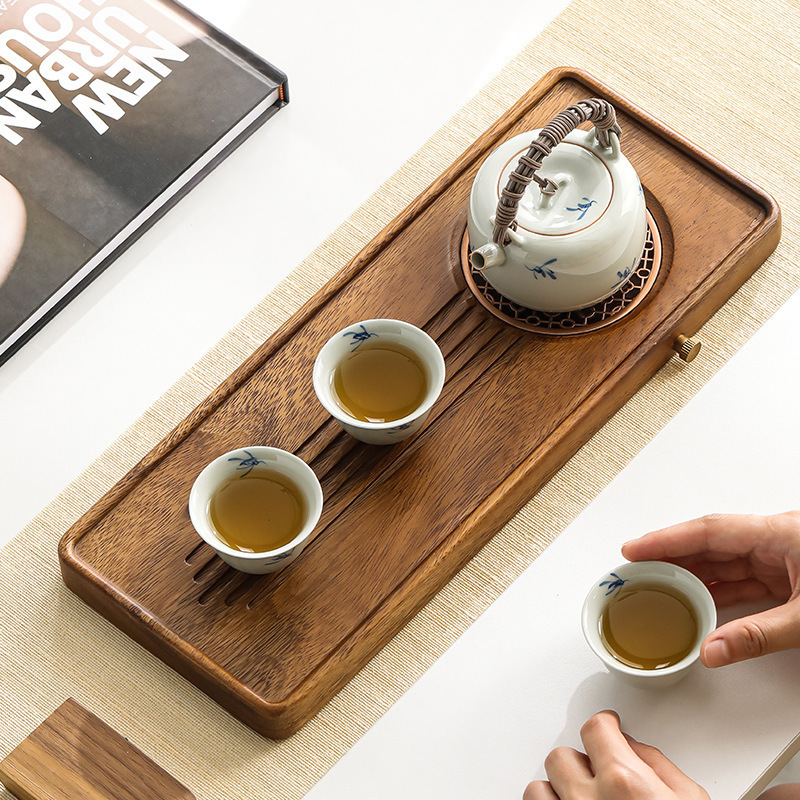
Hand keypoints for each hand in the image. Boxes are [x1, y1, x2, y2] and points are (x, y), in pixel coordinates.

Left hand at [524, 711, 708, 799]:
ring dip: (556, 793)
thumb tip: (632, 746)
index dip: (604, 728)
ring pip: (538, 790)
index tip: (606, 730)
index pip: (595, 729)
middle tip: (597, 776)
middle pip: (562, 758)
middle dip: (580, 764)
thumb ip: (658, 767)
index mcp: (625, 784)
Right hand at [622, 511, 799, 666]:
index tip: (634, 550)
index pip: (709, 530)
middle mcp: (774, 539)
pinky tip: (697, 600)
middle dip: (671, 555)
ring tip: (658, 584)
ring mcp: (781, 556)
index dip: (666, 539)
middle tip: (636, 567)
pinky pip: (741, 577)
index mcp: (778, 534)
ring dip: (692, 574)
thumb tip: (713, 650)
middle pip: (709, 542)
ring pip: (723, 560)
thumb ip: (758, 636)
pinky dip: (717, 589)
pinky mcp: (787, 574)